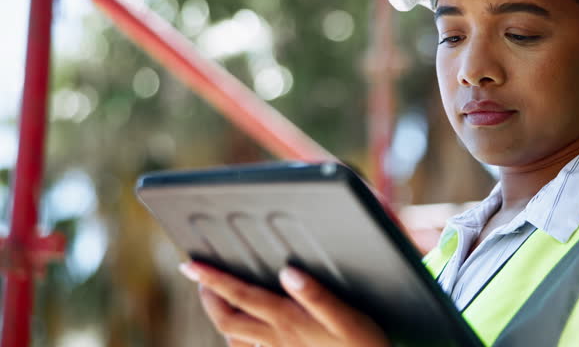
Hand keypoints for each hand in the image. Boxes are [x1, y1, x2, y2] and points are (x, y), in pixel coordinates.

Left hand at [179, 262, 389, 346]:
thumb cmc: (363, 345)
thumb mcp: (346, 317)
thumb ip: (317, 294)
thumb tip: (287, 270)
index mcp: (287, 320)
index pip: (239, 296)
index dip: (212, 279)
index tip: (190, 264)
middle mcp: (276, 337)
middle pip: (226, 319)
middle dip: (208, 296)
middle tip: (200, 276)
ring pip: (233, 337)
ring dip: (220, 314)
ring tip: (216, 296)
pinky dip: (238, 337)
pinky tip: (245, 329)